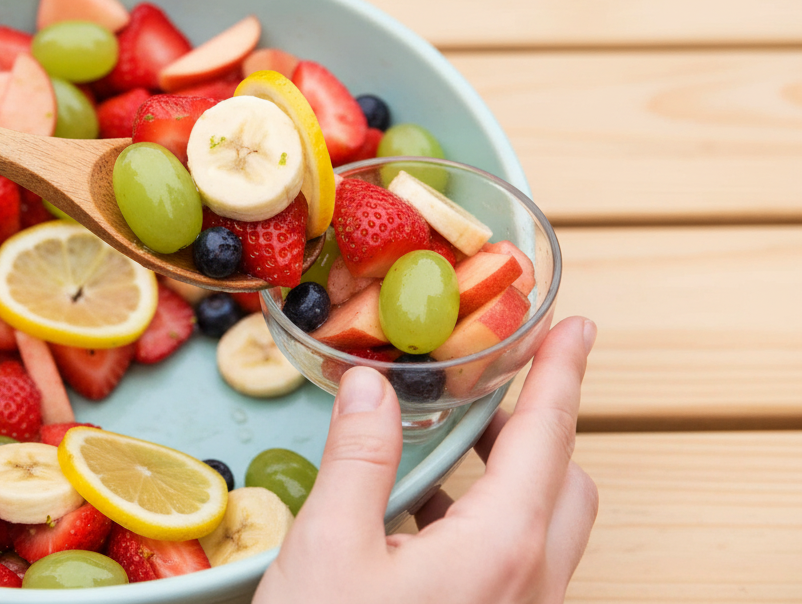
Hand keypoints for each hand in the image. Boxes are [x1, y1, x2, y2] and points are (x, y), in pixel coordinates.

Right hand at [255, 315, 597, 603]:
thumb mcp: (329, 545)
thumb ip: (359, 456)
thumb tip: (369, 386)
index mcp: (500, 545)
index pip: (548, 434)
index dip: (561, 371)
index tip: (576, 326)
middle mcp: (529, 582)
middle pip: (564, 480)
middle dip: (539, 423)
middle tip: (494, 384)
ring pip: (544, 525)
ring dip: (509, 474)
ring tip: (445, 443)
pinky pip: (515, 562)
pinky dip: (483, 519)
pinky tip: (417, 516)